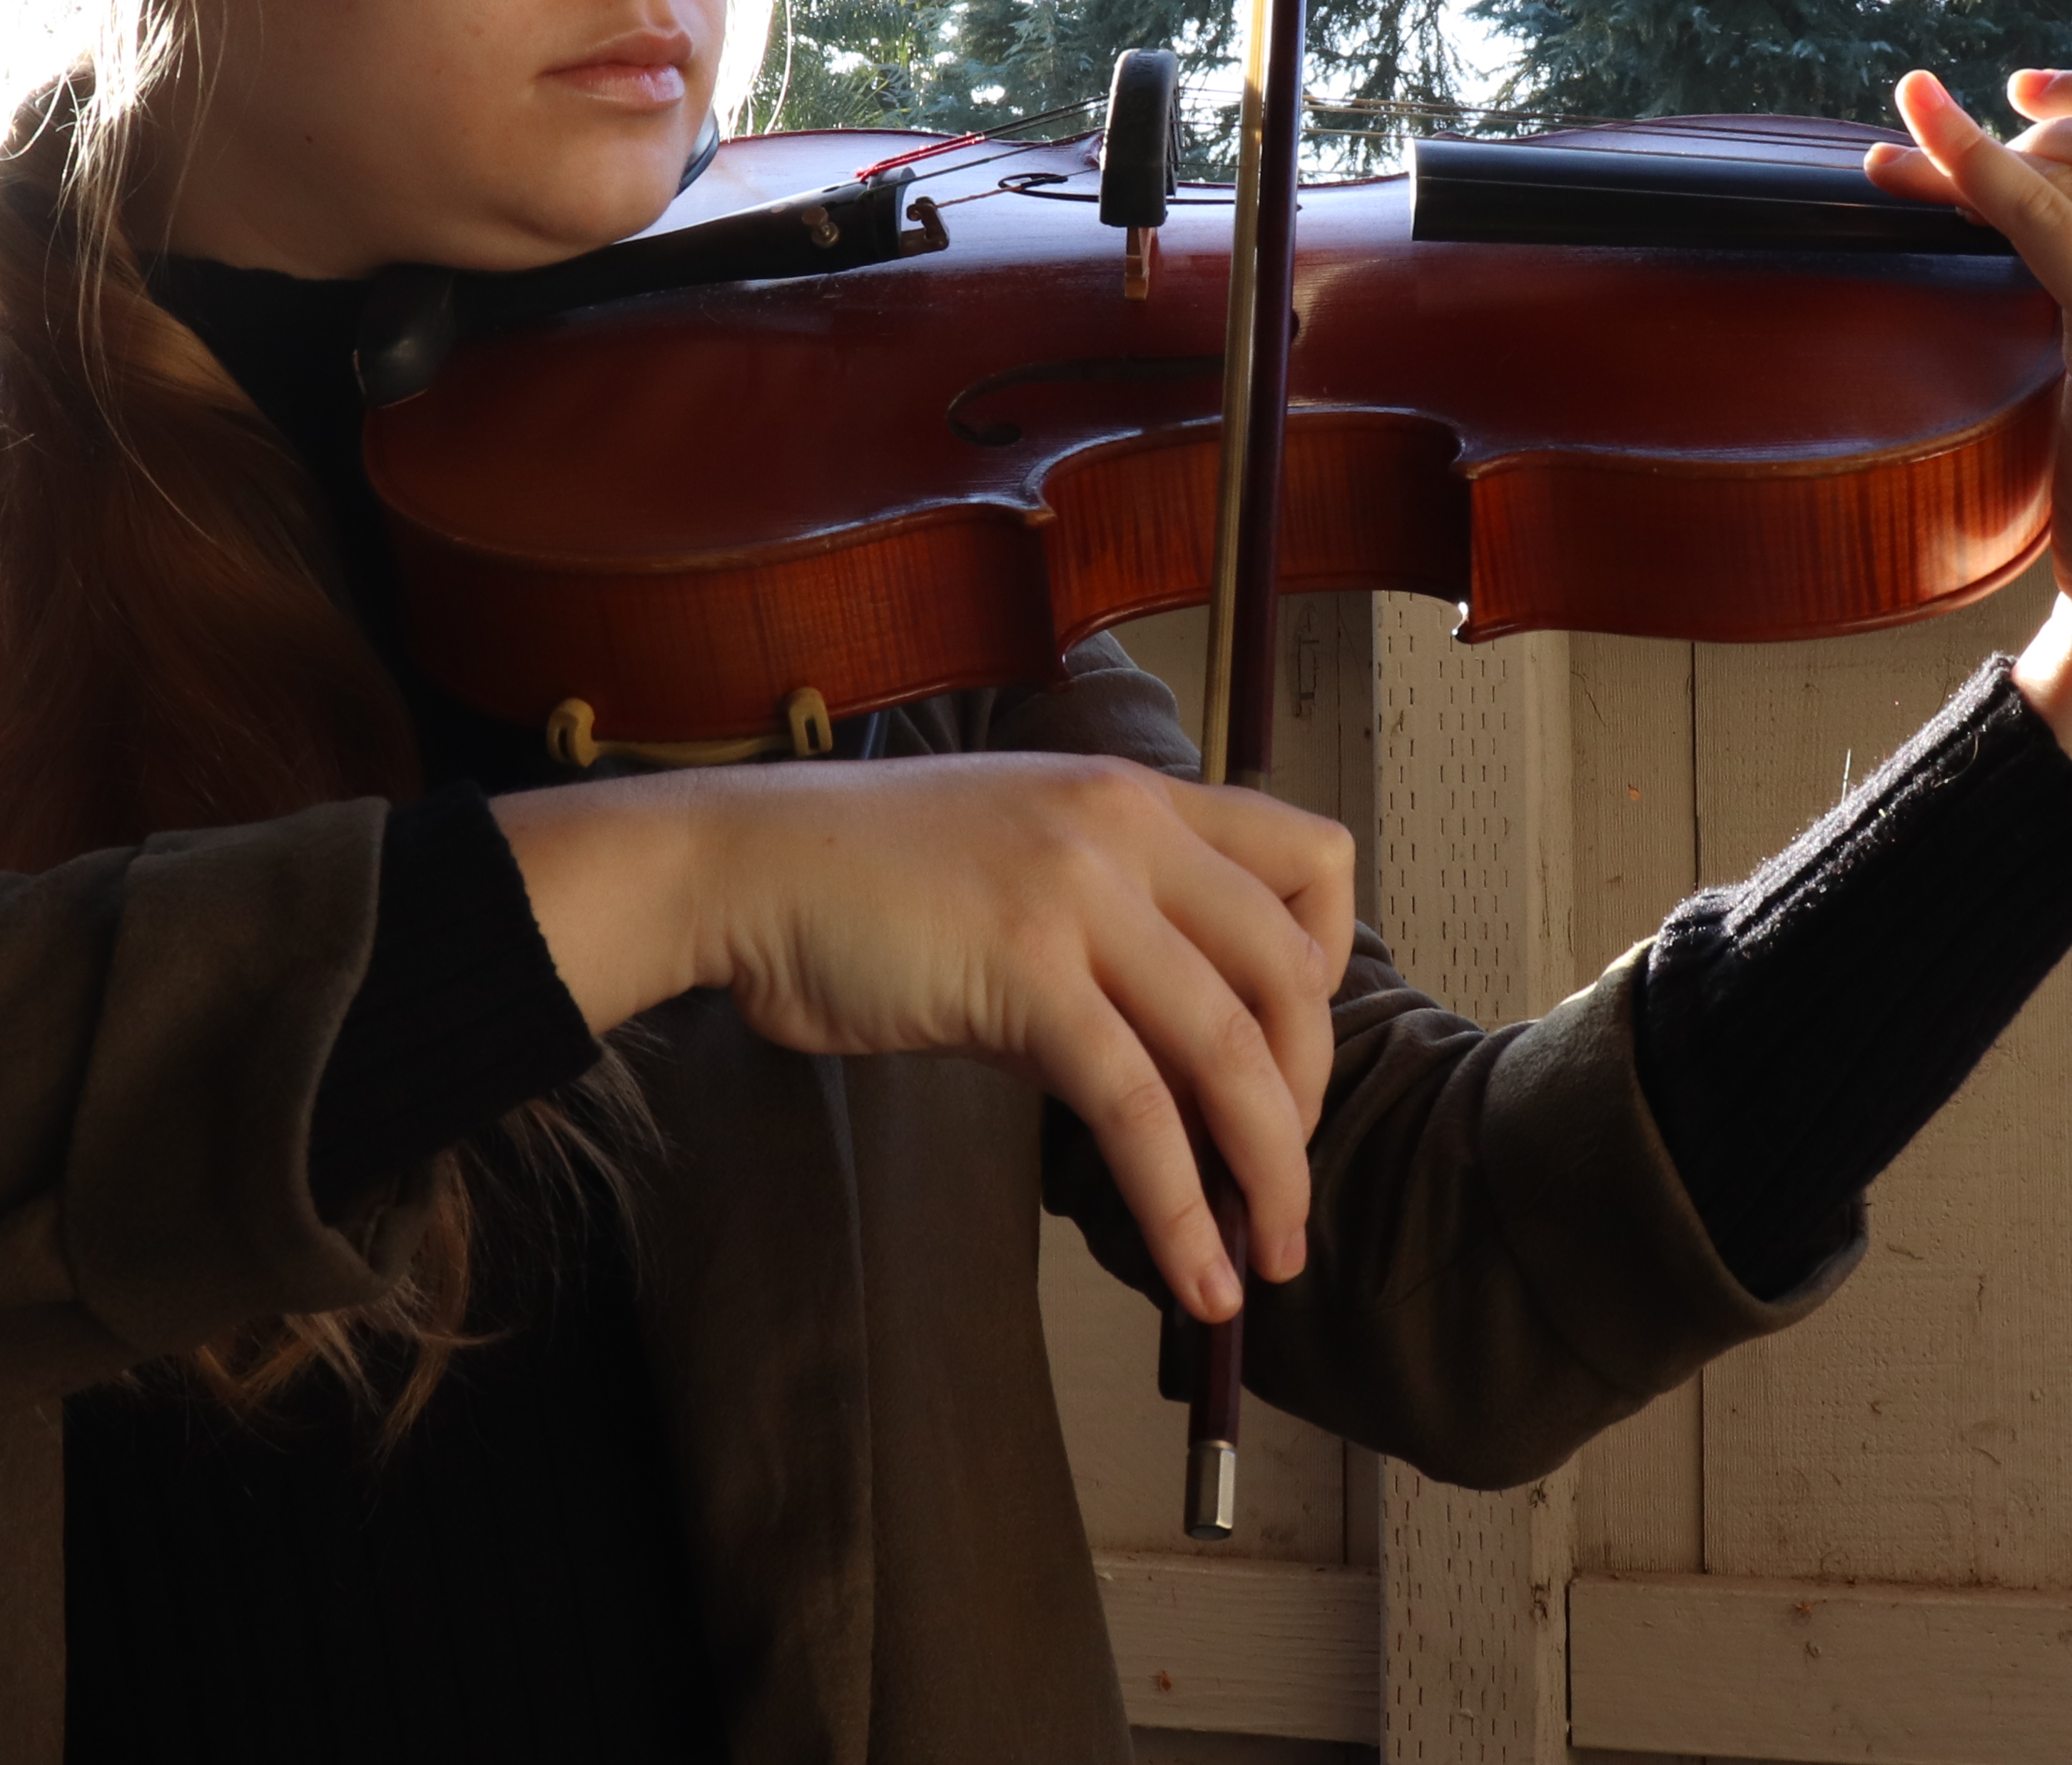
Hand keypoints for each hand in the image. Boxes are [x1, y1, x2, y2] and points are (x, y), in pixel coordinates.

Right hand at [495, 752, 1355, 1322]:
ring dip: (1267, 1174)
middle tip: (1283, 1191)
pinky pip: (1134, 1106)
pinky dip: (1177, 1205)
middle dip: (1306, 1101)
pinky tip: (1193, 1273)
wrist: (742, 865)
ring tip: (1266, 1264)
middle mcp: (1126, 830)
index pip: (1313, 859)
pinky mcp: (1022, 972)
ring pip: (1229, 1048)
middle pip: (1288, 973)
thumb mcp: (1019, 874)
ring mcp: (1076, 894)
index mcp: (1137, 798)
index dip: (1329, 970)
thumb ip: (1107, 942)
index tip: (1292, 1056)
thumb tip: (1174, 1063)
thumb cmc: (864, 881)